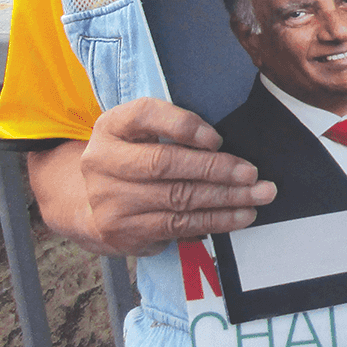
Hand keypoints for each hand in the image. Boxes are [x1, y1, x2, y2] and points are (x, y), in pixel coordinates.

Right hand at [29, 97, 274, 257]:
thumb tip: (223, 141)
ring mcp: (109, 200)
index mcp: (111, 126)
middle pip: (165, 163)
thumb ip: (173, 126)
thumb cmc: (133, 157)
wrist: (88, 203)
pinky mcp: (122, 231)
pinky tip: (241, 215)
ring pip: (177, 199)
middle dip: (215, 168)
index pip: (145, 115)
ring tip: (258, 195)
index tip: (217, 138)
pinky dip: (215, 220)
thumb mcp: (142, 131)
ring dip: (225, 198)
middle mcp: (102, 162)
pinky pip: (178, 226)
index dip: (183, 125)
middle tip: (252, 173)